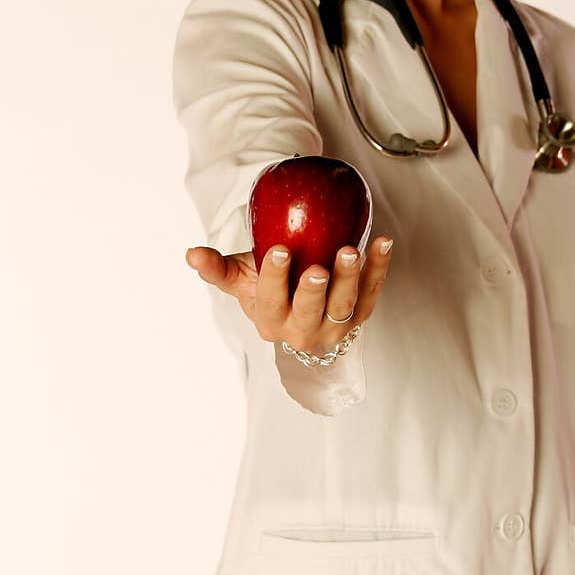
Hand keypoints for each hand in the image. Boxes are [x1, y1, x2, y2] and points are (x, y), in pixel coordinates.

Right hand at [184, 235, 394, 355]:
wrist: (301, 311)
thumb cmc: (269, 291)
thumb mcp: (242, 280)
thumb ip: (218, 268)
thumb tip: (191, 254)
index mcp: (270, 322)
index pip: (271, 301)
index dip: (275, 277)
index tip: (279, 251)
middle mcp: (302, 331)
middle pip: (310, 310)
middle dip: (314, 289)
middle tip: (318, 267)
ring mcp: (334, 326)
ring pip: (345, 305)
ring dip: (351, 278)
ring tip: (352, 251)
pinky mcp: (359, 316)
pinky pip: (372, 292)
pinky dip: (379, 268)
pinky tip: (382, 243)